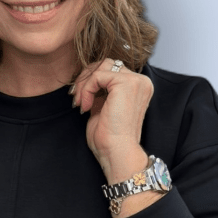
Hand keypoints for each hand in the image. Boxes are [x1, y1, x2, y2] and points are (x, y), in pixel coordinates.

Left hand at [72, 58, 153, 182]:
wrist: (117, 152)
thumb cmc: (110, 138)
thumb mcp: (103, 107)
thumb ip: (100, 91)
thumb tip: (85, 79)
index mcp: (138, 87)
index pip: (111, 70)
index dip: (91, 81)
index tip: (79, 99)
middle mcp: (141, 82)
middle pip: (106, 64)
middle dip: (86, 79)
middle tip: (76, 98)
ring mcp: (136, 81)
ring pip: (101, 67)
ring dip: (85, 83)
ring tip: (81, 103)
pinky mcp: (126, 84)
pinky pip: (97, 76)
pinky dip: (86, 89)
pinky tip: (86, 106)